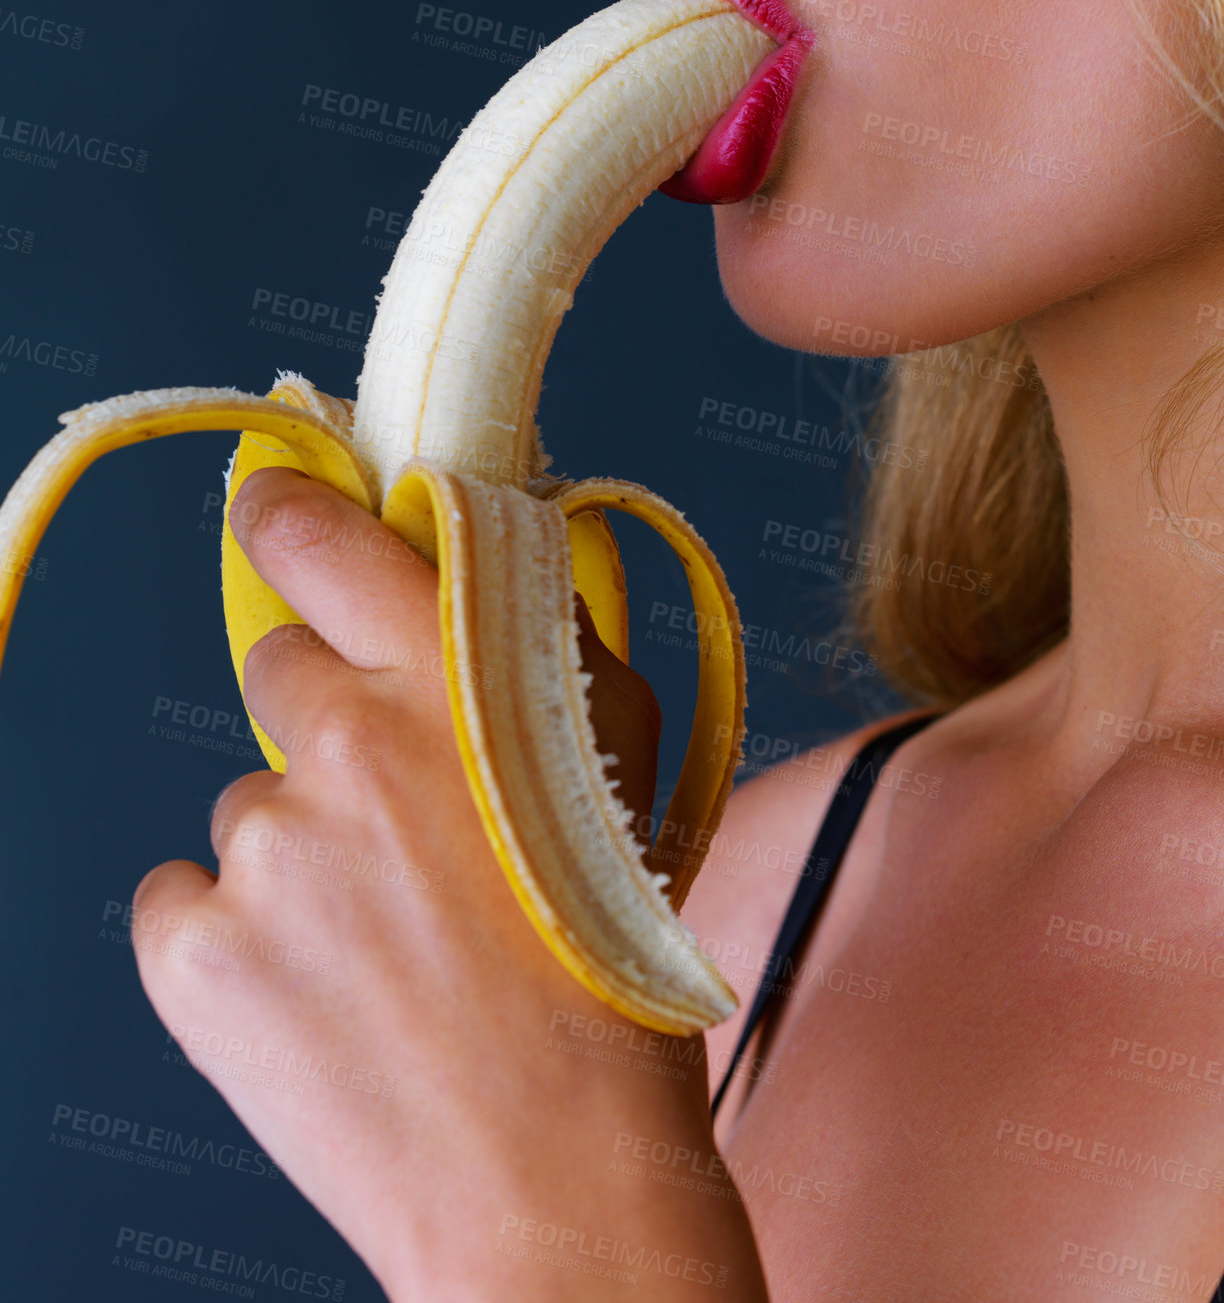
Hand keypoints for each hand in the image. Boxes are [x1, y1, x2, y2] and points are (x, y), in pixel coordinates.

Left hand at [130, 466, 768, 1299]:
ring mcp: (262, 850)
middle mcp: (345, 742)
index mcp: (451, 677)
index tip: (275, 512)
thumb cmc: (608, 971)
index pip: (315, 533)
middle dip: (328, 720)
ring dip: (300, 847)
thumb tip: (482, 556)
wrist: (555, 1176)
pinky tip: (317, 987)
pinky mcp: (195, 951)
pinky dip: (236, 932)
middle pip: (276, 667)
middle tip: (393, 811)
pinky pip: (186, 897)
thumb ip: (546, 636)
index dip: (287, 515)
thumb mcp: (625, 761)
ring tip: (381, 940)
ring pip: (247, 801)